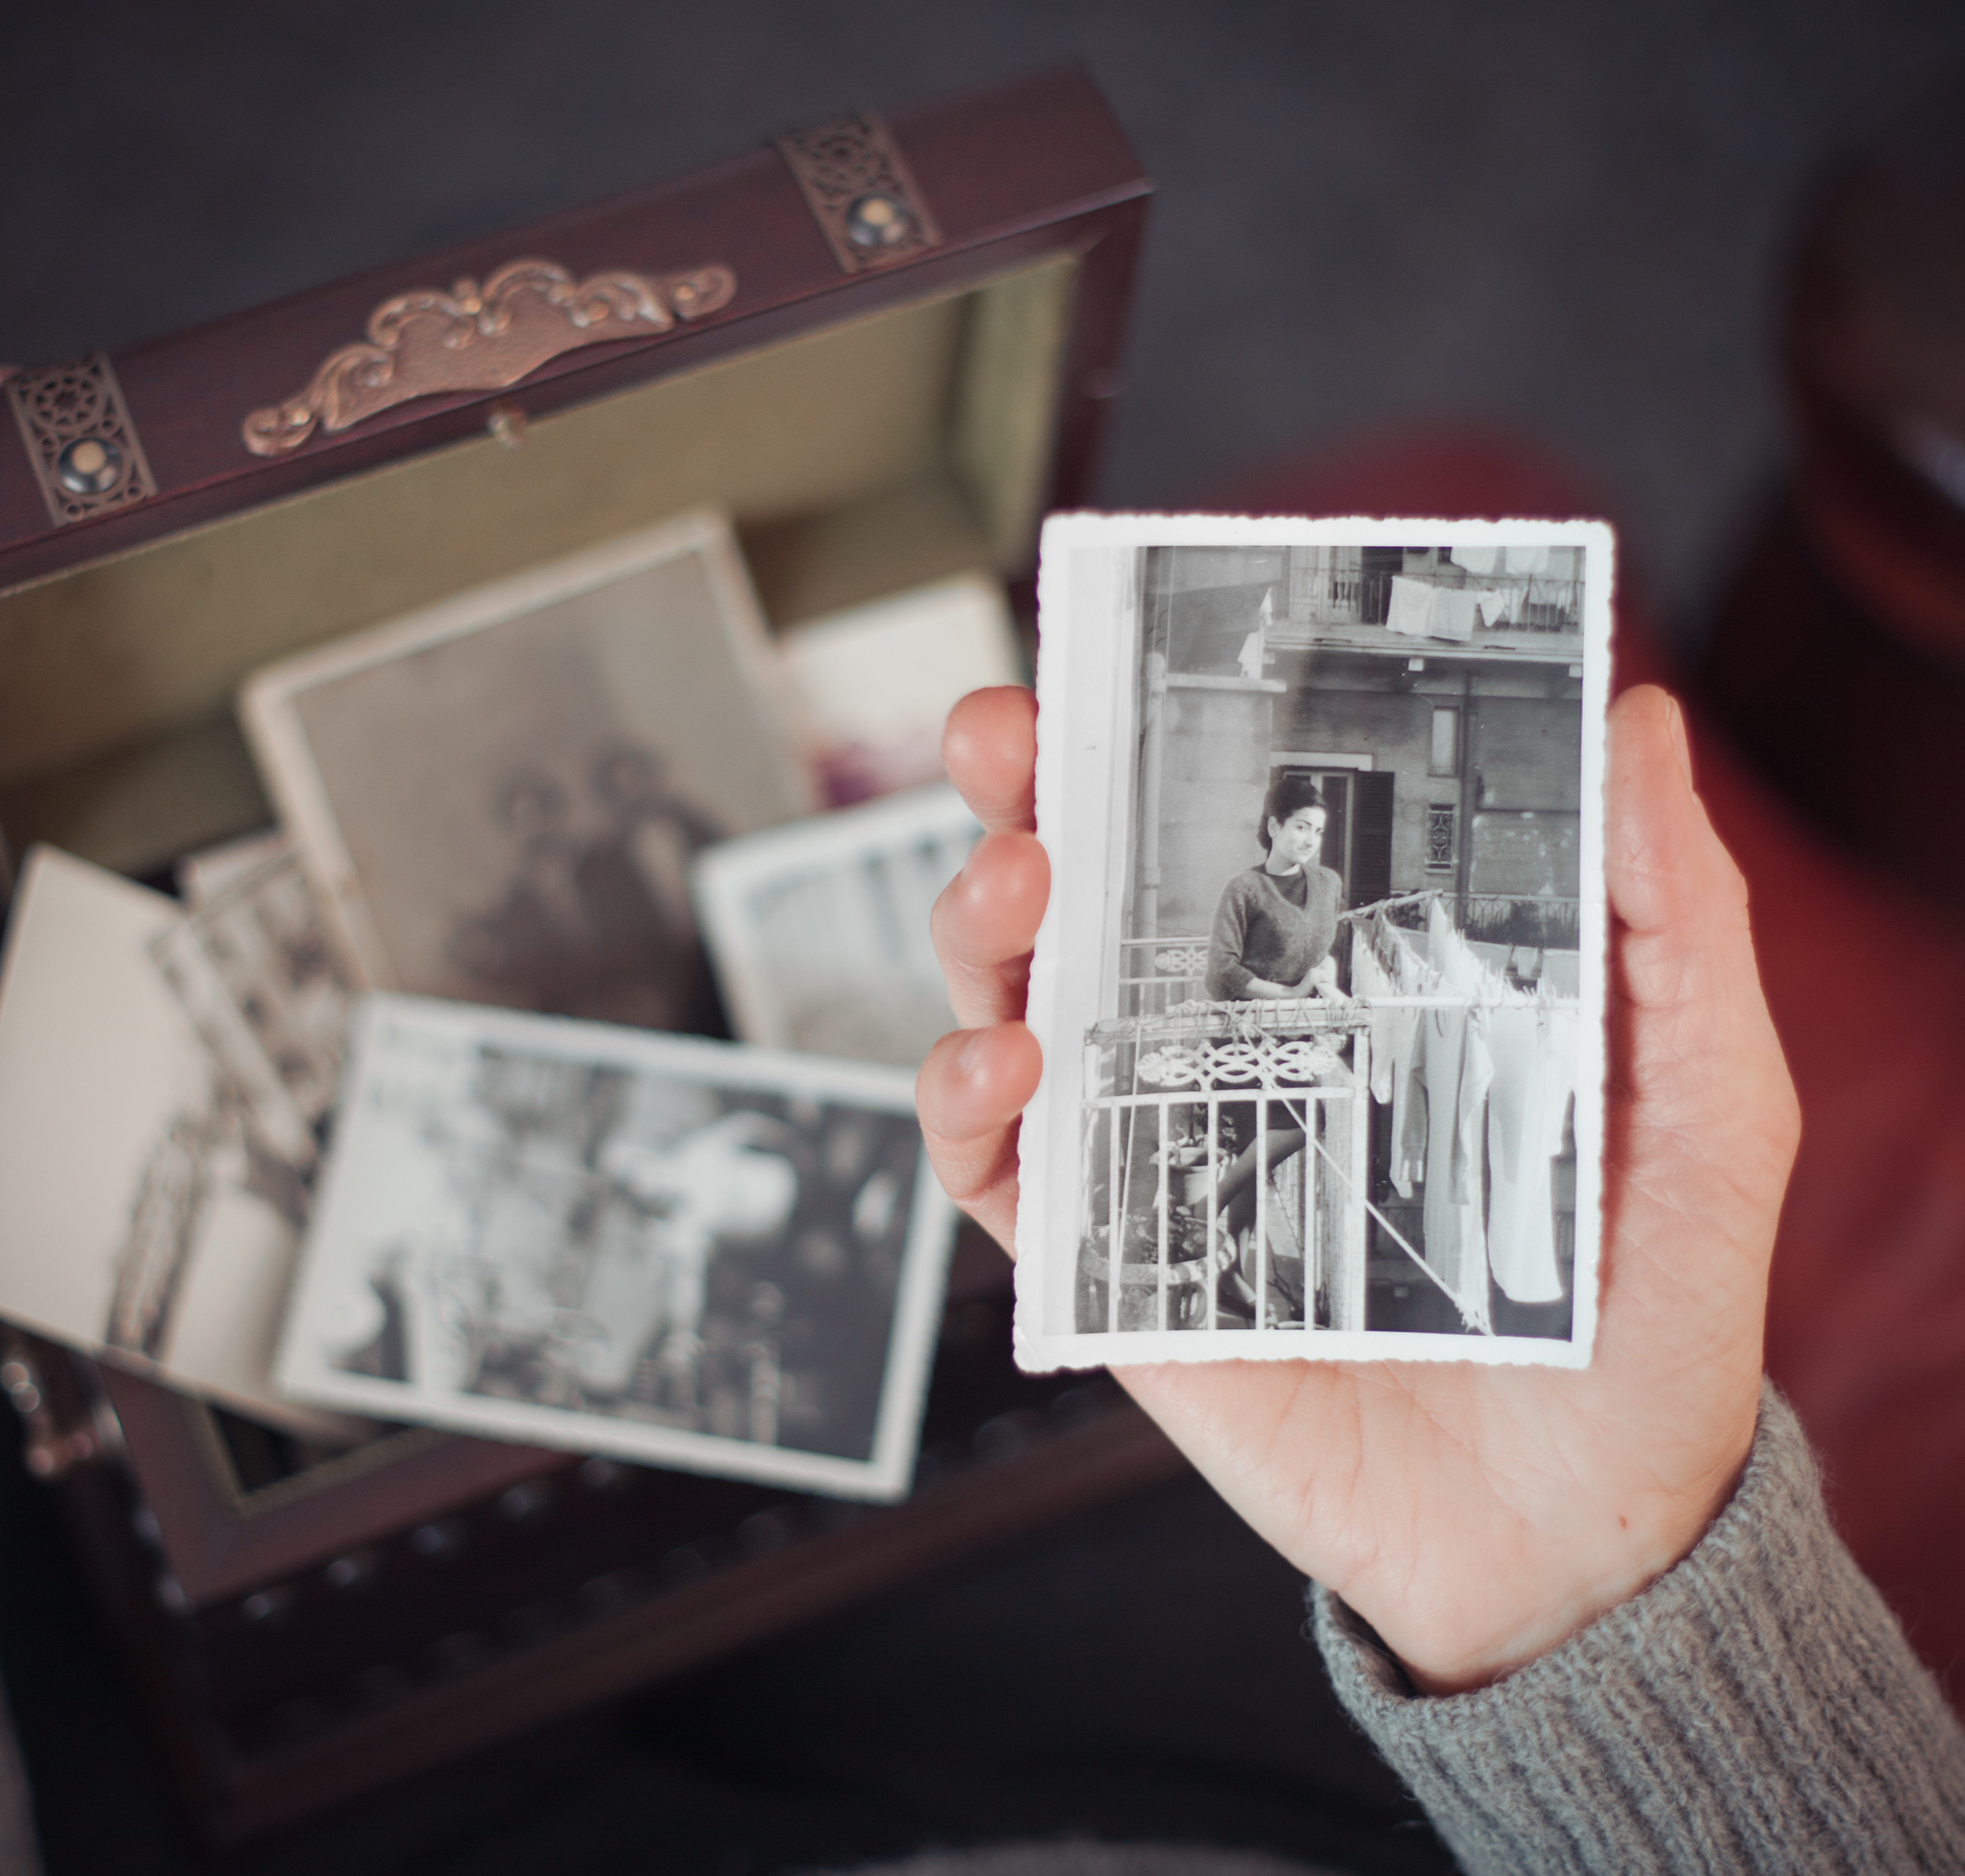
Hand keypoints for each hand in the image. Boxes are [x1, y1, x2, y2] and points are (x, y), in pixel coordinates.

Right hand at [920, 683, 1795, 1691]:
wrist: (1586, 1534)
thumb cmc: (1647, 1315)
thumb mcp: (1704, 1097)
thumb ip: (1673, 919)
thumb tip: (1636, 720)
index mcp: (1351, 986)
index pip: (1232, 828)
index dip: (1162, 733)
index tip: (1130, 648)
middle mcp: (1236, 1050)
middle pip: (1084, 890)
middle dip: (1019, 791)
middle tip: (1010, 737)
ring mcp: (1164, 1155)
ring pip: (1013, 1002)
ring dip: (981, 925)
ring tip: (1017, 886)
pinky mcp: (1118, 1269)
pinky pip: (997, 1175)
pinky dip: (966, 1105)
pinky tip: (1006, 1064)